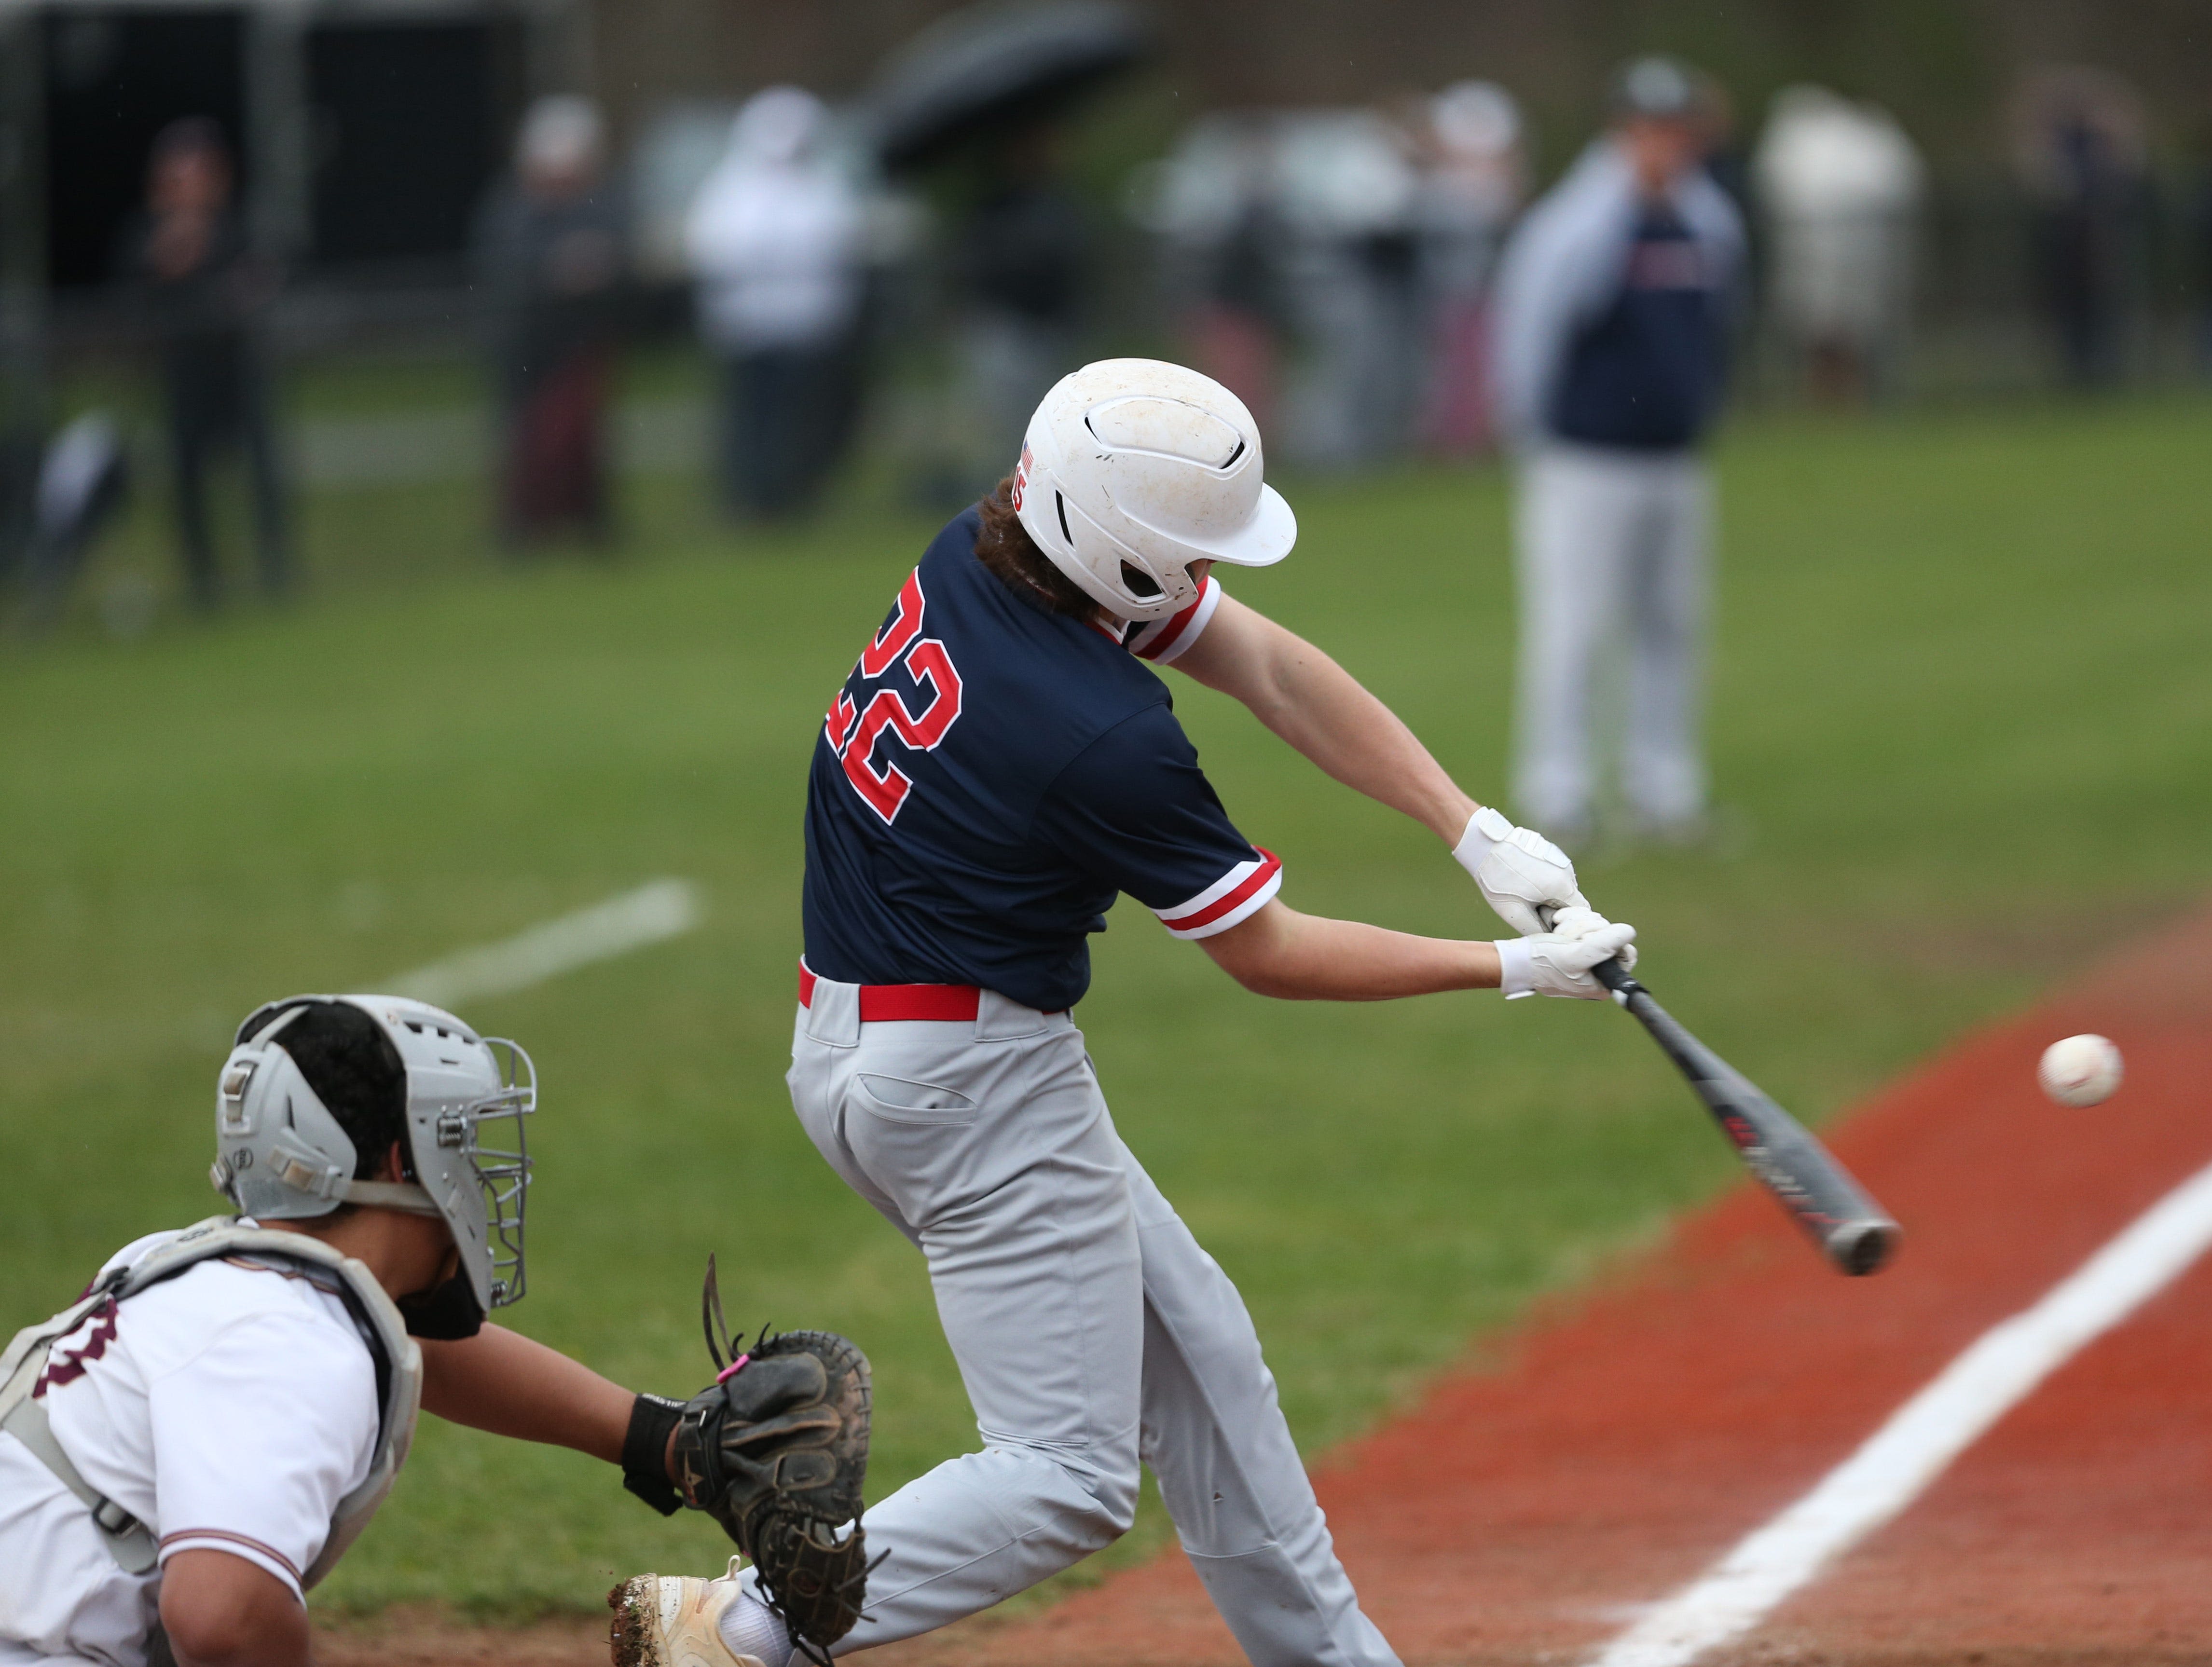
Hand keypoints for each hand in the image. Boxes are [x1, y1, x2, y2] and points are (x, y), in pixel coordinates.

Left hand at [1454, 806, 1587, 935]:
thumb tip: (1547, 939)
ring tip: (1524, 893)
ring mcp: (1559, 859)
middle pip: (1571, 899)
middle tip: (1530, 909)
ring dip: (1549, 895)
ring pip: (1562, 886)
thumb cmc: (1498, 879)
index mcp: (1562, 886)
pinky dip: (1544, 882)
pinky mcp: (1550, 852)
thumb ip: (1534, 929)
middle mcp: (1567, 870)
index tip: (1547, 924)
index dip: (1567, 922)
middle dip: (1556, 909)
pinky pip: (1554, 874)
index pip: (1581, 911)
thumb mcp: (1514, 912)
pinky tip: (1523, 881)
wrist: (1485, 846)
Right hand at [1495, 909, 1636, 999]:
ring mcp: (1588, 955)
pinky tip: (1557, 923)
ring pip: (1598, 925)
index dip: (1608, 939)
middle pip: (1610, 935)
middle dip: (1585, 929)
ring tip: (1559, 933)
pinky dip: (1571, 918)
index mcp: (1603, 981)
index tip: (1586, 941)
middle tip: (1565, 938)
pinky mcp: (1577, 943)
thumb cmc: (1542, 962)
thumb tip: (1629, 931)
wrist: (1516, 959)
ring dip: (1576, 923)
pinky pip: (1586, 921)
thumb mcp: (1575, 955)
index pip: (1625, 952)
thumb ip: (1604, 945)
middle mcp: (1600, 970)